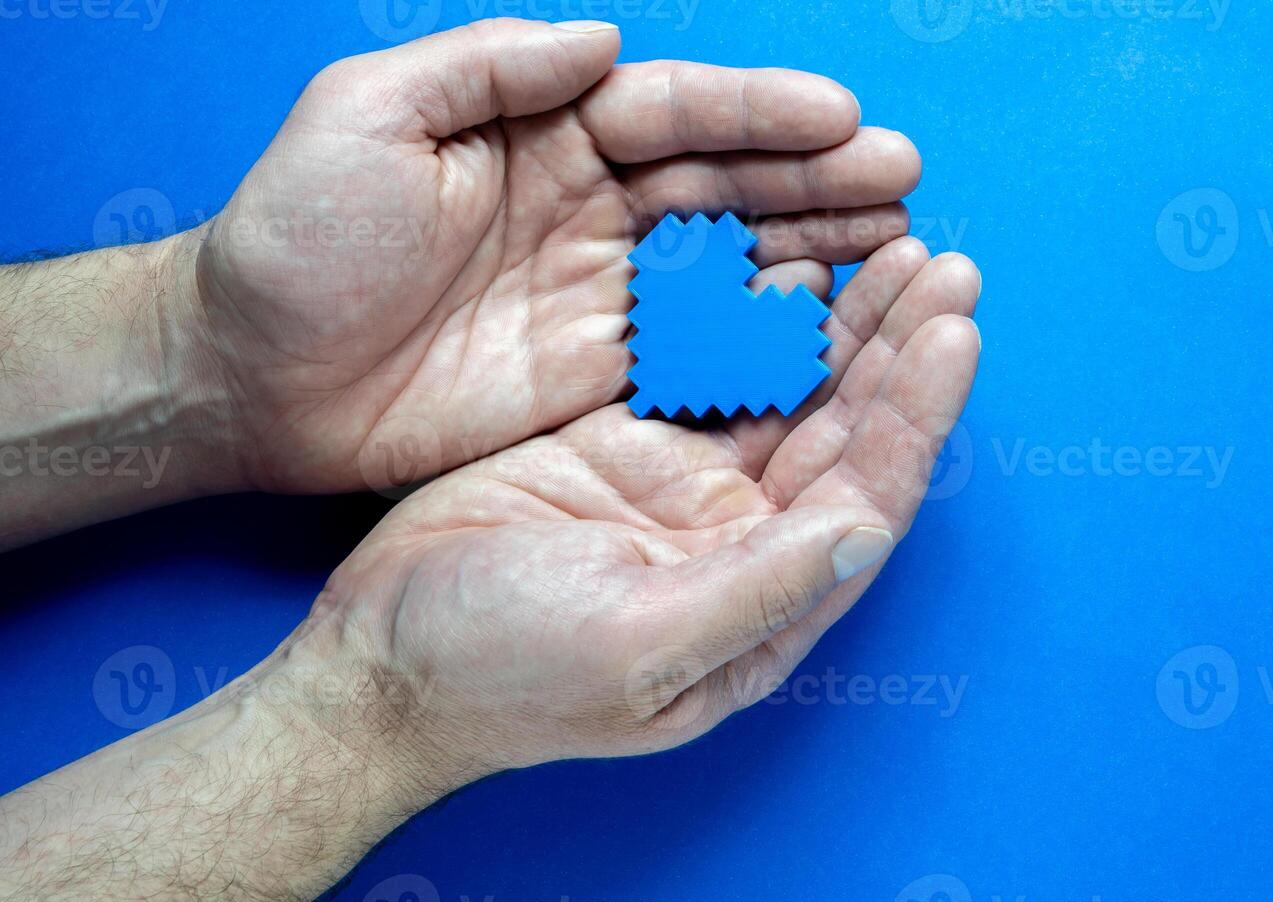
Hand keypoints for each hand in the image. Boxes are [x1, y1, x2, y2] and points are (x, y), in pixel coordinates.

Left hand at [182, 17, 919, 492]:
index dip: (757, 115)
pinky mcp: (593, 371)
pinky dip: (763, 337)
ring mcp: (596, 290)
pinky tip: (828, 324)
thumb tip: (605, 40)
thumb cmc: (294, 238)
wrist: (254, 376)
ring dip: (811, 252)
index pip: (671, 113)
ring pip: (727, 262)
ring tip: (897, 245)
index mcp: (541, 131)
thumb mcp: (364, 117)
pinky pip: (694, 347)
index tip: (841, 120)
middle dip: (815, 181)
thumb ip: (488, 70)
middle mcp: (584, 205)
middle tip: (904, 185)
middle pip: (722, 184)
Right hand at [295, 239, 979, 789]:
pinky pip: (709, 369)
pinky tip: (784, 265)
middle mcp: (745, 543)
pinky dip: (749, 318)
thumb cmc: (501, 674)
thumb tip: (870, 532)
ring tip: (894, 246)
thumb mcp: (635, 643)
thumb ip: (757, 589)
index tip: (953, 332)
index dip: (915, 416)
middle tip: (944, 262)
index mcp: (766, 605)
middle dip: (897, 349)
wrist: (382, 653)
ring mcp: (687, 488)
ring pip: (787, 392)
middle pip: (843, 432)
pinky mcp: (631, 444)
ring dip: (842, 325)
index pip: (866, 499)